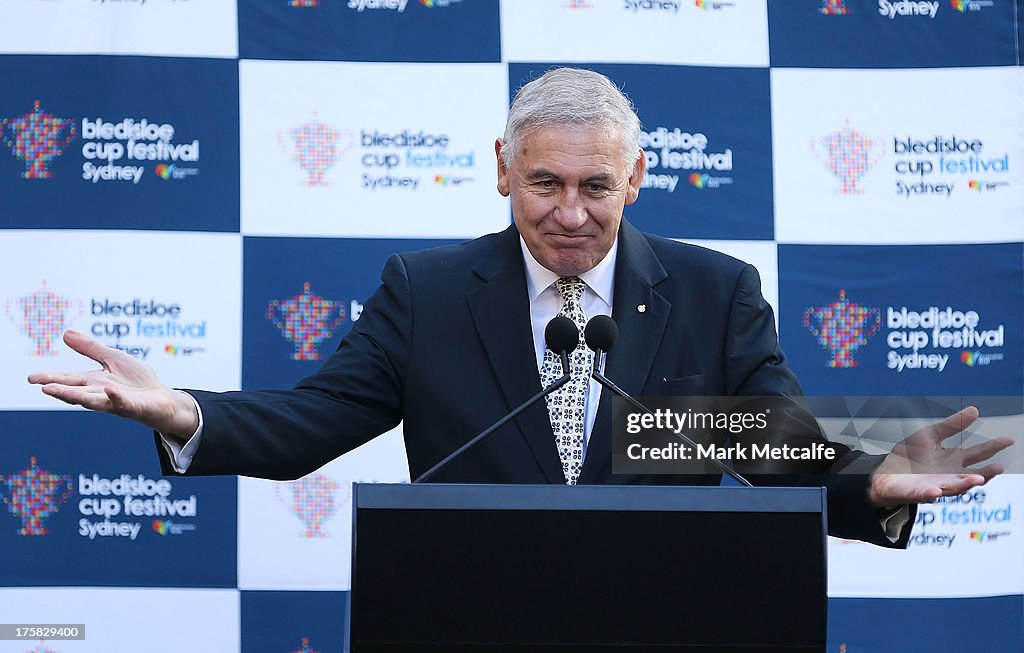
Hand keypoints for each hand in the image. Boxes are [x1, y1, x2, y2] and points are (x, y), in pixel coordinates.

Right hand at [27, 330, 198, 436]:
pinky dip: (116, 397)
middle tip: (42, 386)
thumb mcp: (113, 359)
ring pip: (95, 401)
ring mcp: (117, 402)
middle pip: (77, 392)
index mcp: (94, 382)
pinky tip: (110, 390)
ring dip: (79, 397)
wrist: (162, 400)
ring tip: (59, 392)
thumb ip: (91, 349)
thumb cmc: (137, 381)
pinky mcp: (134, 407)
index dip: (51, 378)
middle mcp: (101, 394)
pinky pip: (124, 403)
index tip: (32, 377)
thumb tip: (65, 333)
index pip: (69, 380)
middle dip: (59, 390)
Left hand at [869, 406, 1013, 507]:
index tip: (1009, 439)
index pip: (977, 454)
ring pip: (954, 487)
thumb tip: (975, 410)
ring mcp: (936, 485)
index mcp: (953, 460)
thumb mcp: (931, 435)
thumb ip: (952, 425)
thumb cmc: (911, 456)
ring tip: (977, 479)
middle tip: (998, 468)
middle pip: (972, 474)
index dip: (993, 447)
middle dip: (986, 473)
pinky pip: (926, 495)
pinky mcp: (918, 493)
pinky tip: (936, 491)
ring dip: (965, 484)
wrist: (886, 472)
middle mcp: (950, 475)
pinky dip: (931, 494)